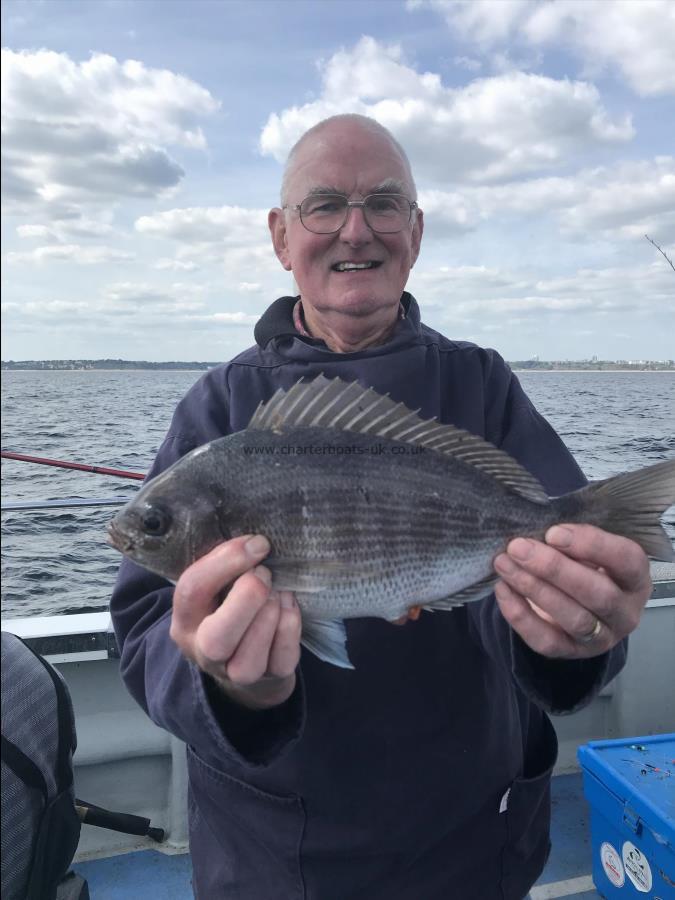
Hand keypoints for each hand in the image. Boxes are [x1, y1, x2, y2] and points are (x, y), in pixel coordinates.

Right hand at [169, 535, 301, 708]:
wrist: (245, 656)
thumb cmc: (229, 606)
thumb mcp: (215, 586)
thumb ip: (224, 565)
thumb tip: (256, 542)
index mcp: (185, 620)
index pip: (192, 590)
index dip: (226, 562)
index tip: (257, 544)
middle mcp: (203, 651)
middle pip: (217, 638)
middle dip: (249, 598)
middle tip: (265, 573)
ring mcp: (236, 672)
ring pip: (250, 655)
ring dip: (271, 612)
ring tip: (279, 589)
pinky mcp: (270, 678)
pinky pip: (283, 657)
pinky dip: (290, 625)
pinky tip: (288, 605)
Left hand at [493, 524, 651, 658]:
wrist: (576, 602)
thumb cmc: (583, 564)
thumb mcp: (586, 548)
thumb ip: (573, 540)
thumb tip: (541, 532)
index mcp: (635, 578)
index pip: (625, 560)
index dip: (591, 545)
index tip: (553, 532)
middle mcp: (625, 612)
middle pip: (598, 594)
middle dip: (554, 569)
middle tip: (518, 548)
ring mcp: (601, 637)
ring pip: (573, 618)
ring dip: (534, 589)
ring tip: (504, 564)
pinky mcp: (572, 652)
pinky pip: (546, 641)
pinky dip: (520, 615)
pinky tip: (503, 589)